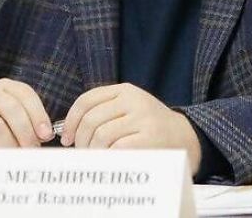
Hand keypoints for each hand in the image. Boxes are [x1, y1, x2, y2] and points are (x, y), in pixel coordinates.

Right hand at [0, 78, 53, 168]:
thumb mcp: (15, 119)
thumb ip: (30, 123)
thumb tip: (45, 136)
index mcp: (6, 87)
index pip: (25, 94)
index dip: (38, 114)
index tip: (46, 134)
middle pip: (12, 108)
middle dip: (26, 131)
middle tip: (32, 149)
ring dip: (10, 144)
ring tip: (17, 156)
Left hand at [59, 83, 201, 174]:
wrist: (184, 136)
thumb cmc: (149, 126)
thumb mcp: (129, 109)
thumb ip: (104, 112)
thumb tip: (69, 131)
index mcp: (125, 91)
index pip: (87, 100)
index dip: (71, 121)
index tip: (66, 138)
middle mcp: (134, 100)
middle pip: (91, 120)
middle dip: (80, 140)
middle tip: (81, 153)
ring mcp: (143, 118)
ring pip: (101, 135)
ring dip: (92, 152)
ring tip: (95, 159)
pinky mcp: (149, 137)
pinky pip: (117, 148)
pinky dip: (108, 157)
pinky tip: (109, 161)